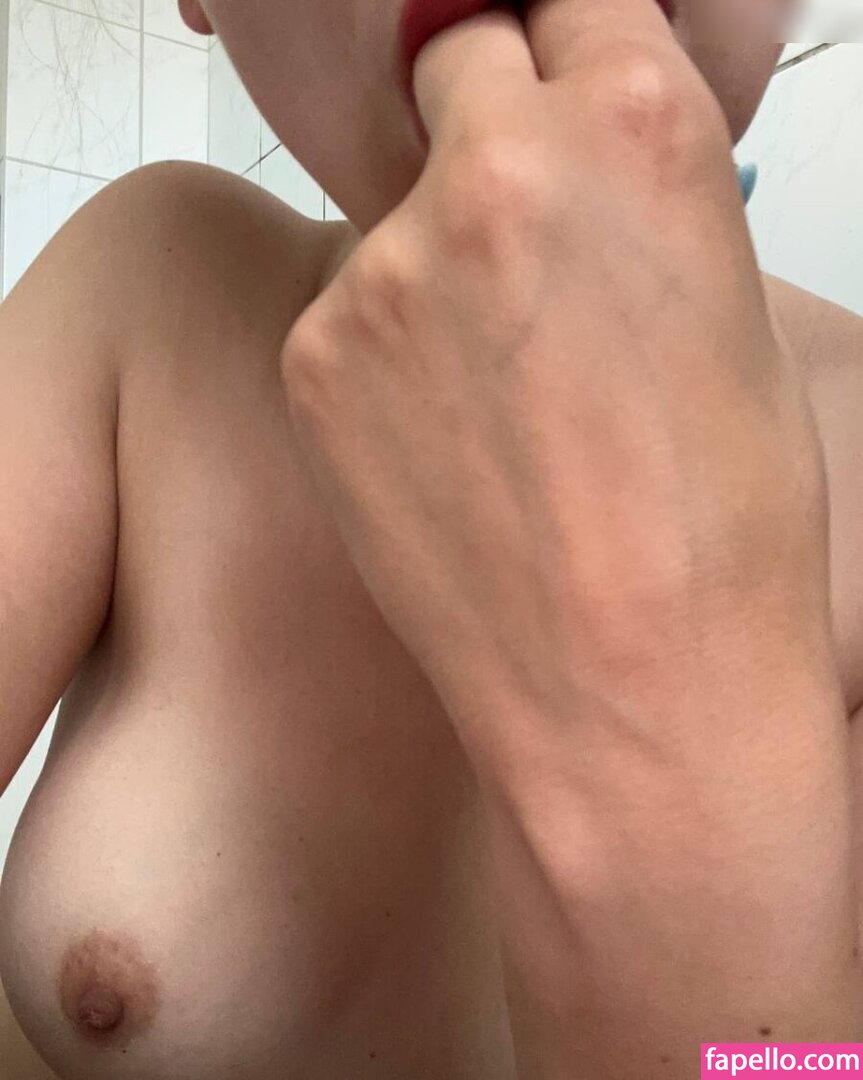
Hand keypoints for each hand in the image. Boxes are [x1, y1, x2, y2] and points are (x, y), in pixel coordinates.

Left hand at [281, 0, 829, 757]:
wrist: (631, 685)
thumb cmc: (715, 531)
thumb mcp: (724, 320)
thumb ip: (634, 208)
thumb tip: (580, 169)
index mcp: (634, 128)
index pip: (566, 4)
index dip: (563, 64)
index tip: (552, 109)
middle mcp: (496, 171)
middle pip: (456, 69)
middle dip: (487, 134)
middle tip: (517, 242)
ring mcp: (387, 267)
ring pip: (398, 212)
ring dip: (435, 264)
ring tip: (493, 391)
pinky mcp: (315, 356)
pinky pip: (348, 312)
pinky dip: (385, 353)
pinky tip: (443, 441)